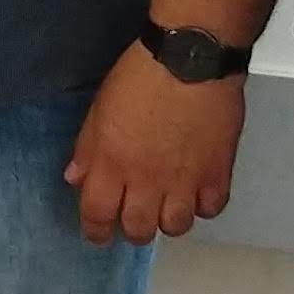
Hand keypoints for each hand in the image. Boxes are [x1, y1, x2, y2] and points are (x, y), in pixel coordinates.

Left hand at [64, 42, 244, 245]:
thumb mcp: (99, 108)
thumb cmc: (140, 76)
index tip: (98, 234)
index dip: (95, 230)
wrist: (191, 60)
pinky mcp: (217, 174)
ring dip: (167, 220)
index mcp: (111, 163)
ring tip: (165, 204)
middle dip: (132, 229)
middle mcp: (146, 180)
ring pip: (175, 226)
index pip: (97, 214)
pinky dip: (202, 206)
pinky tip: (196, 191)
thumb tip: (76, 178)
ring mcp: (184, 181)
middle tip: (133, 216)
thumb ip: (87, 149)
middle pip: (138, 229)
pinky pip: (210, 210)